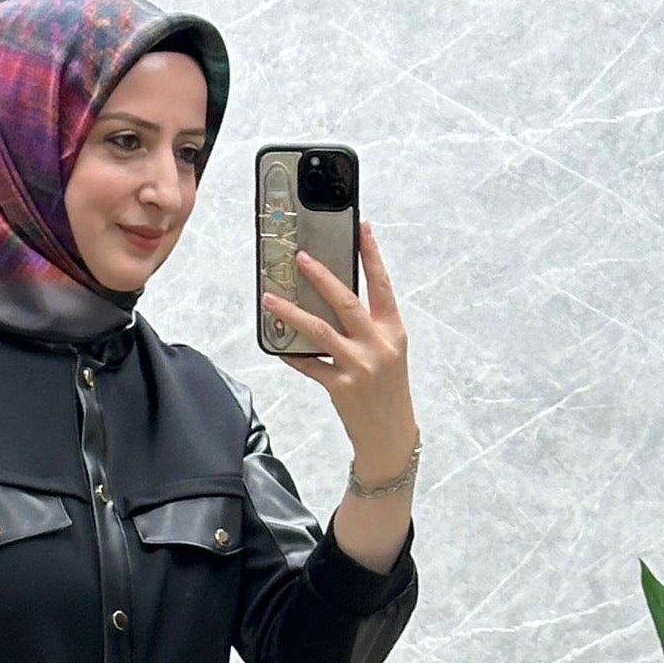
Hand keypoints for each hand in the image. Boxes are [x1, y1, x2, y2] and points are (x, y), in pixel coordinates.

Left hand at [262, 219, 416, 479]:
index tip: (361, 227)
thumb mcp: (389, 352)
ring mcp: (359, 367)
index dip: (371, 254)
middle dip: (321, 276)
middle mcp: (378, 345)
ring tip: (270, 299)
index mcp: (393, 331)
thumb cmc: (388, 389)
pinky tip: (279, 346)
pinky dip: (293, 355)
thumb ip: (369, 326)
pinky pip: (309, 366)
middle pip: (346, 301)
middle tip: (300, 257)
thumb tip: (333, 298)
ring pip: (320, 331)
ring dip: (292, 312)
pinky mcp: (340, 388)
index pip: (382, 284)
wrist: (390, 435)